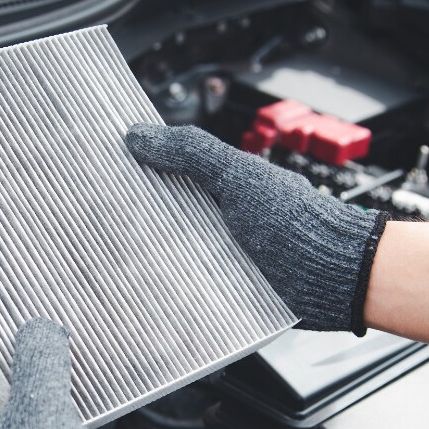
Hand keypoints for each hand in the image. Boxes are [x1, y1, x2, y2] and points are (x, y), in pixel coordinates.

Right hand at [125, 123, 386, 332]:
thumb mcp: (238, 176)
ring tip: (109, 258)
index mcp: (217, 184)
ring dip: (145, 257)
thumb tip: (137, 135)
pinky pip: (182, 289)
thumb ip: (191, 152)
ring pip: (165, 254)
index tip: (99, 169)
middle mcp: (213, 219)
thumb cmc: (296, 221)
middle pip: (158, 215)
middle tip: (95, 218)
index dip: (133, 169)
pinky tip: (140, 290)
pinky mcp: (218, 293)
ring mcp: (215, 256)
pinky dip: (164, 289)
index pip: (163, 171)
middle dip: (130, 216)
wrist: (333, 277)